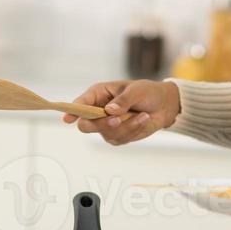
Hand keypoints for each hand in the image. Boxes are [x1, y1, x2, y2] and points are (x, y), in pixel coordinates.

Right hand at [61, 80, 180, 145]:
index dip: (73, 111)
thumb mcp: (137, 90)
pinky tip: (143, 120)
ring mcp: (106, 126)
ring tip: (142, 115)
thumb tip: (110, 110)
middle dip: (101, 124)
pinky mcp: (117, 136)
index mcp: (98, 94)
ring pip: (106, 133)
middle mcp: (98, 111)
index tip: (68, 119)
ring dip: (127, 126)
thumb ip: (123, 100)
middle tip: (116, 119)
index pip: (80, 104)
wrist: (163, 105)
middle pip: (86, 125)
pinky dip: (134, 130)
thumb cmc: (147, 92)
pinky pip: (121, 138)